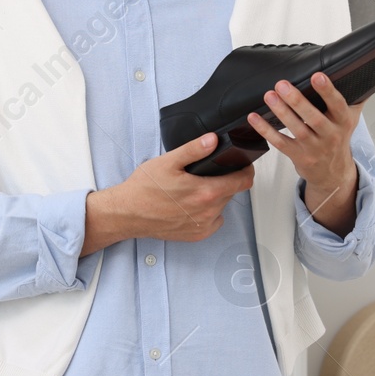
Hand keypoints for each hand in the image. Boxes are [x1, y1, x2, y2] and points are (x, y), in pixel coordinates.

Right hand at [80, 132, 253, 254]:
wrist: (128, 213)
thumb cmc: (144, 189)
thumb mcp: (168, 161)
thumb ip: (194, 150)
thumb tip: (213, 140)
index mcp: (207, 191)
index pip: (244, 181)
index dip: (246, 170)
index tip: (242, 165)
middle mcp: (209, 211)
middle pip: (232, 192)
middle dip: (225, 181)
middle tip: (207, 173)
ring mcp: (203, 225)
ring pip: (221, 206)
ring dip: (215, 197)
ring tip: (194, 189)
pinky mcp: (196, 235)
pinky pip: (212, 221)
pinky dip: (207, 212)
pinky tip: (190, 205)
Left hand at [245, 72, 359, 225]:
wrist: (333, 172)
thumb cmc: (338, 138)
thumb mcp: (350, 118)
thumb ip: (354, 96)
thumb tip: (358, 70)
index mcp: (343, 121)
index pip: (338, 104)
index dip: (327, 91)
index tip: (316, 76)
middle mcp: (330, 135)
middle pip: (314, 118)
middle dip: (297, 101)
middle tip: (282, 85)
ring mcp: (313, 148)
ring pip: (297, 129)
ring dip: (281, 112)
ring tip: (269, 96)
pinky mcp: (298, 156)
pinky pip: (280, 142)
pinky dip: (266, 130)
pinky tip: (254, 118)